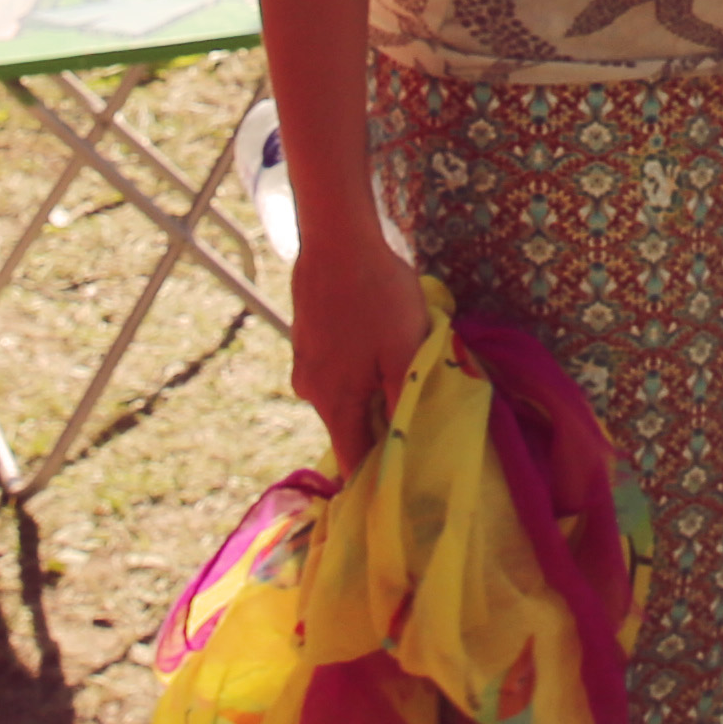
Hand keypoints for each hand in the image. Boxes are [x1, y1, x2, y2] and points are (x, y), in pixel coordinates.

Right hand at [282, 220, 432, 476]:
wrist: (336, 237)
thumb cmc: (378, 296)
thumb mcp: (405, 353)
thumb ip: (406, 404)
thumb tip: (409, 448)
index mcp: (334, 403)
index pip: (354, 463)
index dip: (378, 479)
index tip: (403, 486)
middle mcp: (311, 390)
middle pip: (350, 427)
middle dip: (382, 426)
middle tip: (418, 414)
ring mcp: (304, 362)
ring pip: (345, 393)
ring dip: (372, 388)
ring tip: (402, 364)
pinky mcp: (306, 336)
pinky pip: (336, 366)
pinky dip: (358, 364)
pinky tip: (378, 338)